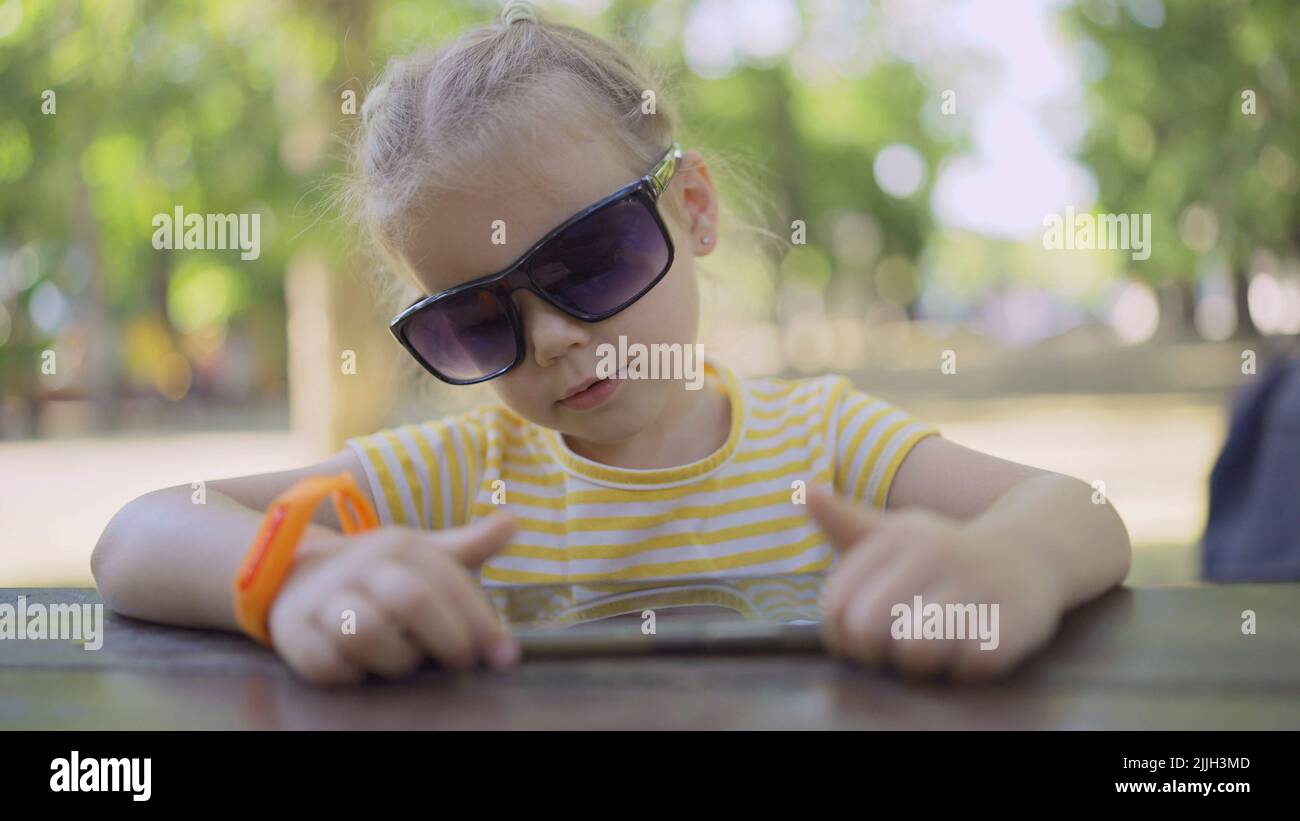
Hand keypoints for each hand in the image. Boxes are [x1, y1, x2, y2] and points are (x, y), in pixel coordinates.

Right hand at [266, 512, 518, 685]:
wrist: (294, 575)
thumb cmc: (377, 572)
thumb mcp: (422, 554)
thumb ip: (469, 546)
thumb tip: (514, 522)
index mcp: (398, 547)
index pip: (448, 582)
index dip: (482, 621)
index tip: (506, 656)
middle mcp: (360, 566)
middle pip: (412, 601)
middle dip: (447, 638)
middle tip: (463, 661)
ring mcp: (323, 599)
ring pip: (369, 634)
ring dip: (397, 659)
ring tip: (405, 659)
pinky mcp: (293, 633)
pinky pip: (329, 665)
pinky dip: (351, 675)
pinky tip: (361, 668)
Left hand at [807, 487, 1062, 679]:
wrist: (1032, 551)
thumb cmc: (945, 551)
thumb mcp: (896, 532)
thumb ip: (845, 522)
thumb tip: (806, 492)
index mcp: (894, 538)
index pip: (836, 606)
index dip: (843, 634)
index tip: (865, 631)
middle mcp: (932, 554)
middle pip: (867, 630)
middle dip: (878, 650)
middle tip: (903, 639)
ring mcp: (974, 587)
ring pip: (914, 653)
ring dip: (922, 662)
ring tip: (940, 639)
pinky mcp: (1010, 624)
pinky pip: (964, 668)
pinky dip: (965, 667)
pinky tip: (976, 641)